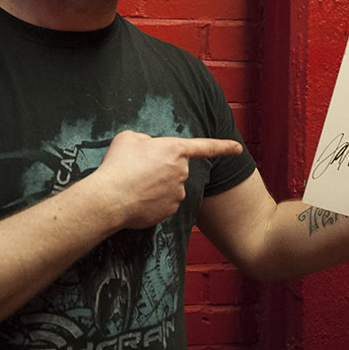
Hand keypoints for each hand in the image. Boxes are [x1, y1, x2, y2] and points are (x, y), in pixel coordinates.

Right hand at [96, 130, 242, 229]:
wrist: (110, 198)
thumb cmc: (118, 164)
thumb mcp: (129, 138)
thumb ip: (146, 142)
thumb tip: (148, 151)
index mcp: (175, 149)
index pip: (205, 146)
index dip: (223, 146)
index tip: (238, 148)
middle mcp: (181, 172)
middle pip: (175, 168)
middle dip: (161, 168)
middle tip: (137, 169)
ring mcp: (177, 193)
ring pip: (169, 187)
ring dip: (155, 185)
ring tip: (133, 184)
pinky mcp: (169, 211)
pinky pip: (163, 203)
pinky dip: (151, 201)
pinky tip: (136, 199)